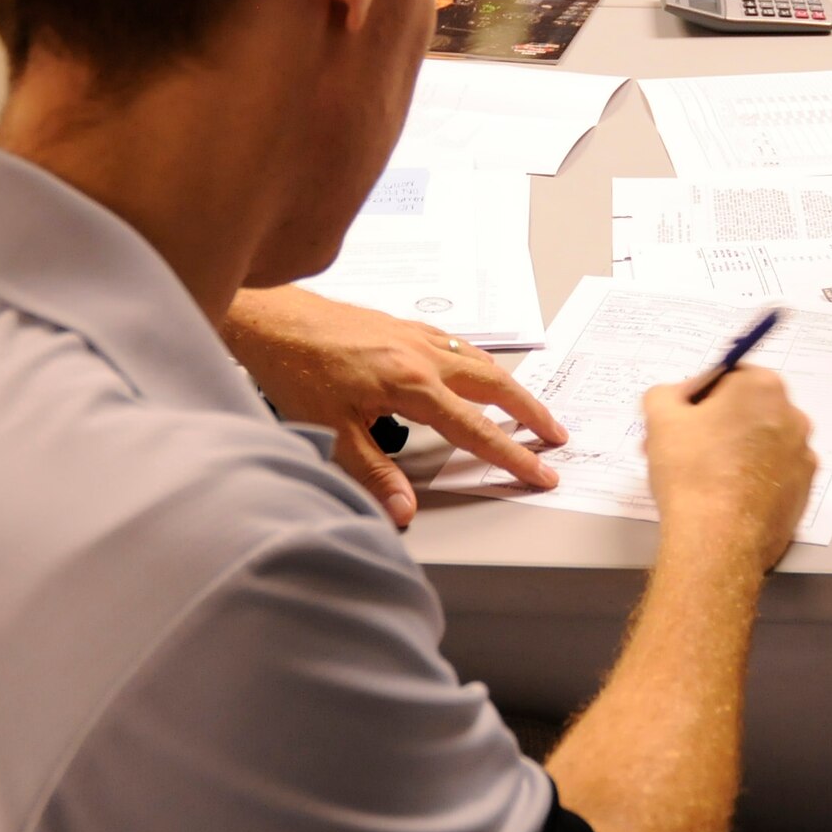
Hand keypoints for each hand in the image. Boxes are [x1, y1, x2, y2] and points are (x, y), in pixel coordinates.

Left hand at [222, 286, 567, 525]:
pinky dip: (481, 362)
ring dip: (511, 387)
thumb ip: (374, 473)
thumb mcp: (332, 431)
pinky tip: (479, 370)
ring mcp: (417, 337)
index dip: (511, 455)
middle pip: (496, 386)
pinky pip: (459, 344)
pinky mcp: (405, 326)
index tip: (540, 472)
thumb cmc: (298, 369)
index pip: (475, 429)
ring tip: (530, 408)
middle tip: (556, 436)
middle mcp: (424, 356)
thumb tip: (402, 510)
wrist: (275, 321)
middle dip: (531, 413)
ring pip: (481, 361)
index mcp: (412, 385)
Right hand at [642, 367, 814, 573]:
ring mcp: (803, 456)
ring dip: (734, 451)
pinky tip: (724, 496)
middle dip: (716, 424)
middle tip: (681, 448)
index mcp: (763, 387)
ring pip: (761, 443)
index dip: (699, 397)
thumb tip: (675, 397)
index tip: (681, 419)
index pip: (727, 377)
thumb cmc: (690, 470)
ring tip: (698, 477)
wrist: (717, 540)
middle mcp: (793, 416)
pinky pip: (773, 474)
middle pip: (747, 410)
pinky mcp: (804, 491)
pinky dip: (752, 479)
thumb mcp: (659, 416)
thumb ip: (666, 393)